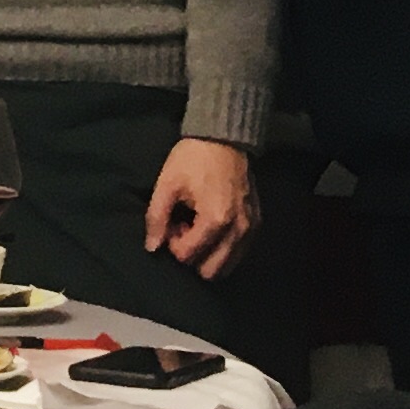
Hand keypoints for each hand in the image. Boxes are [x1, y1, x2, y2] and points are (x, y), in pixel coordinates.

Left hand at [145, 138, 258, 279]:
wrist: (223, 137)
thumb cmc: (192, 159)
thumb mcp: (166, 184)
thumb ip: (156, 218)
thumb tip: (152, 247)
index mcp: (215, 221)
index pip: (188, 256)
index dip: (173, 244)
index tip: (172, 222)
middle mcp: (238, 230)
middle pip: (211, 271)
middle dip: (193, 254)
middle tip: (185, 227)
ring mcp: (251, 228)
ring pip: (227, 265)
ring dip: (209, 253)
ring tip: (198, 225)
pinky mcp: (257, 223)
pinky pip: (239, 251)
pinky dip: (223, 246)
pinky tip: (212, 223)